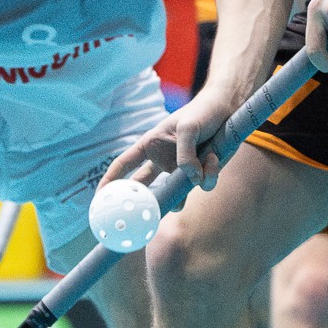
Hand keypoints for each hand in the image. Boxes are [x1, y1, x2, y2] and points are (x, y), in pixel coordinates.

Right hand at [100, 88, 239, 191]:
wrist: (228, 110)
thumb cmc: (202, 112)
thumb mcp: (188, 127)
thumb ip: (184, 154)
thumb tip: (191, 179)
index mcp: (150, 145)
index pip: (123, 165)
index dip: (110, 181)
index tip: (100, 199)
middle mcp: (162, 159)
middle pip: (145, 187)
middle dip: (144, 202)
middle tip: (139, 218)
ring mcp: (181, 169)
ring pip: (177, 193)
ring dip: (186, 190)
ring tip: (195, 177)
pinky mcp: (200, 174)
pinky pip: (203, 184)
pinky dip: (210, 174)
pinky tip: (214, 156)